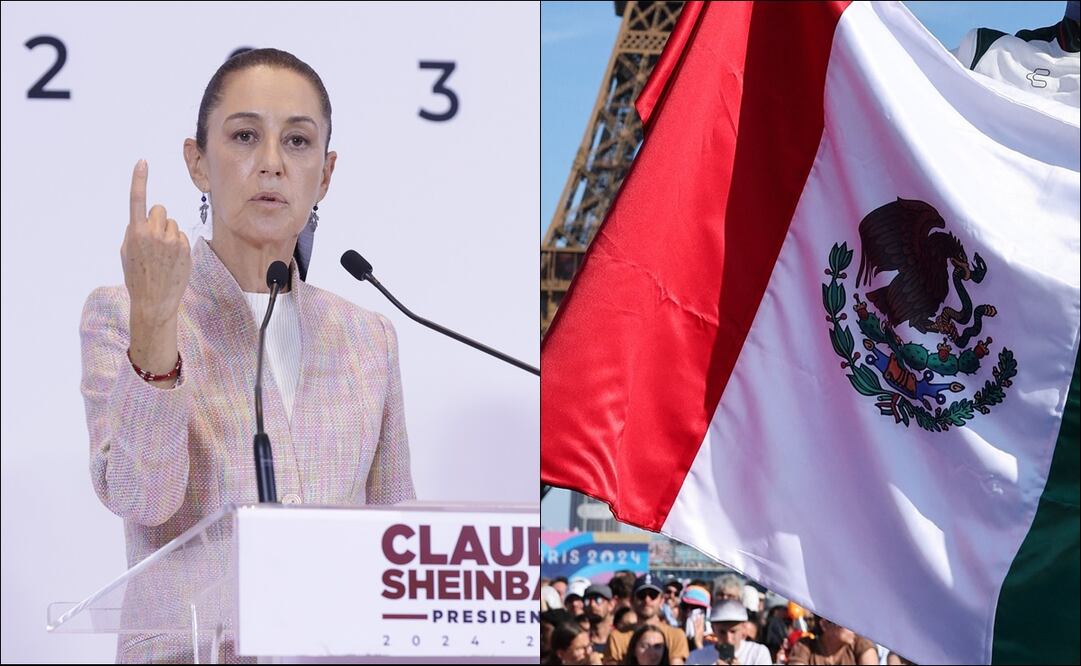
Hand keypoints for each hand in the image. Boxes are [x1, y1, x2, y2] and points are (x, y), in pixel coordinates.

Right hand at [121, 160, 190, 326]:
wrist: (154, 301)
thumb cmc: (138, 276)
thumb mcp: (127, 252)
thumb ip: (134, 232)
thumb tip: (143, 219)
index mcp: (135, 233)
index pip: (137, 200)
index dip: (139, 180)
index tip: (142, 162)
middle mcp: (154, 233)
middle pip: (159, 209)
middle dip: (157, 219)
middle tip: (154, 239)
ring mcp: (171, 240)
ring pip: (172, 223)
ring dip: (168, 233)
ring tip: (163, 254)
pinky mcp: (185, 248)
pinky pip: (181, 235)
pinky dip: (177, 244)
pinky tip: (172, 260)